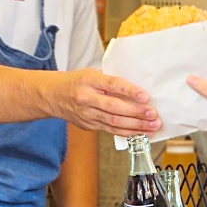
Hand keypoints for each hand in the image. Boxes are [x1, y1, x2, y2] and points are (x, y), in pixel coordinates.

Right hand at [44, 68, 159, 135]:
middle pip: (114, 107)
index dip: (129, 91)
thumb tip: (136, 88)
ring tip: (153, 126)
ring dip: (136, 126)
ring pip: (114, 122)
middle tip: (153, 114)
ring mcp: (87, 114)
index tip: (145, 96)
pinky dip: (127, 132)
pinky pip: (111, 130)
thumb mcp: (91, 73)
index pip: (111, 85)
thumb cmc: (76, 82)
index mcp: (88, 80)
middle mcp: (87, 98)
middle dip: (137, 112)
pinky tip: (141, 132)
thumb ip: (110, 80)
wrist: (53, 96)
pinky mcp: (89, 125)